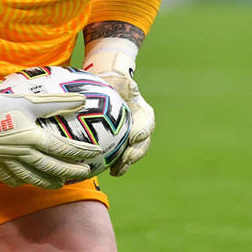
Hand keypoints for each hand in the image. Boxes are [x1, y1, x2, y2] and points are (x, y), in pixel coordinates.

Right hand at [0, 55, 97, 188]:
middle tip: (83, 173)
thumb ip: (58, 103)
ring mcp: (7, 161)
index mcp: (33, 137)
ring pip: (32, 178)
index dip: (81, 152)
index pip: (63, 149)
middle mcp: (22, 153)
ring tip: (60, 184)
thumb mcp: (32, 101)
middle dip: (69, 171)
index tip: (94, 153)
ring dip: (48, 182)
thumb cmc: (2, 103)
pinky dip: (20, 181)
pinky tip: (27, 181)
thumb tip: (82, 100)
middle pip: (51, 167)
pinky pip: (10, 178)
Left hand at [82, 38, 154, 175]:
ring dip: (125, 164)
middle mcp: (140, 128)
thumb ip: (126, 84)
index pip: (146, 123)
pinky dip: (113, 165)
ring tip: (116, 171)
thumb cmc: (115, 84)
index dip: (142, 131)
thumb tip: (129, 86)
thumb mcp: (121, 80)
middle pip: (141, 144)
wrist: (108, 91)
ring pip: (132, 154)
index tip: (133, 137)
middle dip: (135, 154)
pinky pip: (118, 157)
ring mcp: (130, 138)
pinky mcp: (119, 145)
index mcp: (143, 113)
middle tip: (125, 159)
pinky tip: (105, 171)